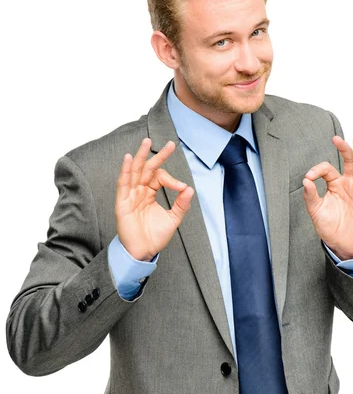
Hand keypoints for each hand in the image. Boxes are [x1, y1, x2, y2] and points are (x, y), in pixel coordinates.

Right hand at [115, 138, 193, 260]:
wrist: (143, 252)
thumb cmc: (155, 236)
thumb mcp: (173, 219)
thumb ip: (181, 204)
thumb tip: (190, 188)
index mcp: (149, 193)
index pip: (159, 177)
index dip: (171, 179)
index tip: (181, 187)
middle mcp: (139, 192)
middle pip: (147, 169)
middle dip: (157, 155)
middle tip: (170, 144)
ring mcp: (130, 196)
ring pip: (135, 172)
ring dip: (140, 157)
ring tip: (147, 142)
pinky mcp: (122, 203)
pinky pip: (123, 184)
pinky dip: (126, 171)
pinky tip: (129, 159)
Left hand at [302, 136, 352, 259]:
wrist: (340, 243)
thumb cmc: (328, 226)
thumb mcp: (315, 210)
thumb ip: (310, 195)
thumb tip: (305, 181)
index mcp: (334, 184)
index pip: (327, 169)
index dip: (318, 170)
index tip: (309, 177)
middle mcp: (348, 183)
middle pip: (348, 162)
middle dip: (344, 149)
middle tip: (337, 138)